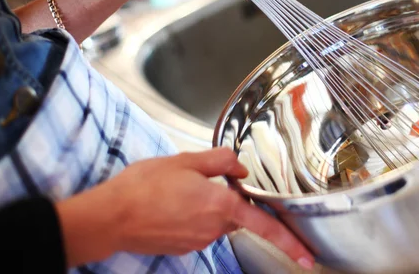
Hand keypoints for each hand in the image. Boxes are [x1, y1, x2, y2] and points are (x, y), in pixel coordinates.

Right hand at [56, 148, 314, 269]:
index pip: (264, 224)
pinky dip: (191, 215)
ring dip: (205, 204)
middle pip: (235, 214)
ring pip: (215, 220)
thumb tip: (239, 167)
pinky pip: (198, 227)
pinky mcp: (183, 246)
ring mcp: (197, 240)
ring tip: (176, 189)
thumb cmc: (144, 187)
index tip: (306, 257)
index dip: (289, 241)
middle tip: (197, 180)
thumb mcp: (184, 160)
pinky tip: (169, 203)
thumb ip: (219, 161)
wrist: (111, 217)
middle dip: (225, 198)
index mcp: (219, 204)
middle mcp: (212, 227)